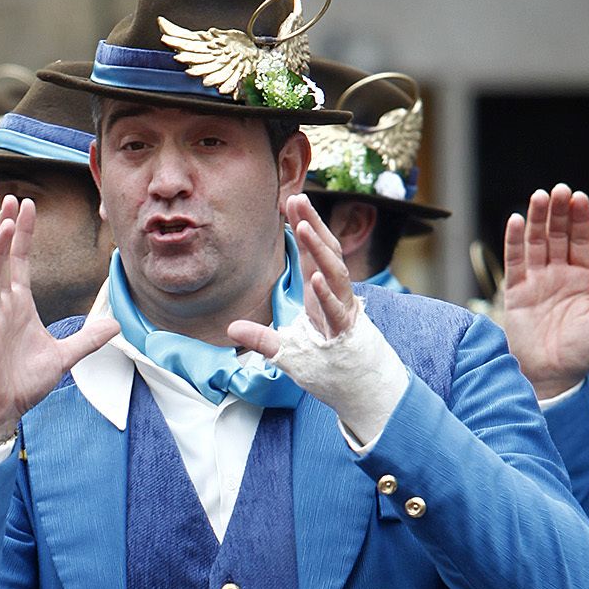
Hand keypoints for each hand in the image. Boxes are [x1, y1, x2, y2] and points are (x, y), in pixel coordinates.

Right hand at [0, 197, 120, 445]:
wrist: (2, 410)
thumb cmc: (23, 382)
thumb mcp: (64, 358)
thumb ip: (87, 339)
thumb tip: (116, 324)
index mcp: (19, 305)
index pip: (20, 261)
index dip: (23, 233)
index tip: (27, 206)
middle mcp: (3, 306)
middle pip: (4, 259)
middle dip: (6, 228)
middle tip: (11, 198)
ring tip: (2, 225)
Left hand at [228, 192, 356, 359]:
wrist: (357, 390)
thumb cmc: (326, 365)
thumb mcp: (285, 351)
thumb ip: (261, 338)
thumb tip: (230, 329)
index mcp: (321, 294)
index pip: (313, 253)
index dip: (304, 226)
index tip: (292, 201)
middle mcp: (335, 297)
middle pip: (327, 253)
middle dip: (314, 224)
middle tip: (297, 198)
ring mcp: (343, 313)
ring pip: (335, 274)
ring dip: (320, 250)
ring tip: (303, 227)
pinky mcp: (346, 333)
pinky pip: (337, 310)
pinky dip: (326, 294)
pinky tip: (315, 277)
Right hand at [500, 185, 588, 400]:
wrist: (552, 376)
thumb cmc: (581, 353)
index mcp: (582, 280)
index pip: (580, 241)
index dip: (580, 219)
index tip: (580, 198)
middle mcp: (558, 276)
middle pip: (557, 236)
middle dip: (558, 212)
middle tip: (559, 190)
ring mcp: (536, 282)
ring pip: (536, 243)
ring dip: (538, 219)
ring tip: (540, 196)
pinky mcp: (516, 292)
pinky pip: (515, 261)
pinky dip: (515, 241)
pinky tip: (518, 220)